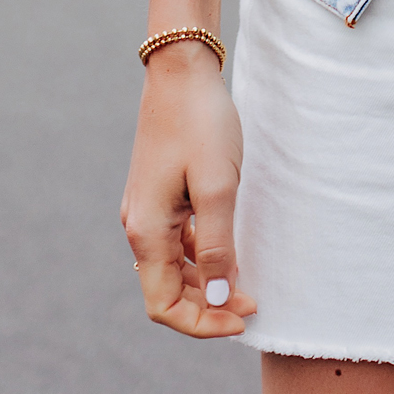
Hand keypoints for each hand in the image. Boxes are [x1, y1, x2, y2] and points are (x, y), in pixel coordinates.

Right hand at [121, 42, 255, 337]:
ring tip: (245, 281)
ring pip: (174, 267)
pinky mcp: (161, 194)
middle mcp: (140, 226)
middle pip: (168, 290)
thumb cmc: (201, 125)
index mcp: (147, 231)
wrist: (183, 72)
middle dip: (208, 304)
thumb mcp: (217, 187)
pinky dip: (202, 255)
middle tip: (253, 301)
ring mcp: (149, 209)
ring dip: (206, 282)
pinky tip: (229, 249)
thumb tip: (215, 296)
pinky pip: (178, 241)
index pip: (164, 304)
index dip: (202, 322)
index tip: (242, 317)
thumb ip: (216, 245)